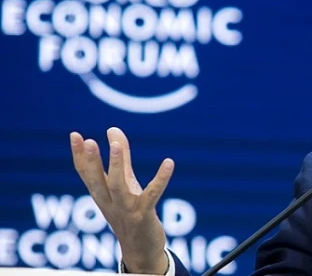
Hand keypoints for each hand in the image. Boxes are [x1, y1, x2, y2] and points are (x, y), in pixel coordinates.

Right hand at [70, 127, 174, 273]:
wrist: (140, 249)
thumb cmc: (130, 212)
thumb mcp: (124, 183)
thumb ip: (121, 157)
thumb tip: (112, 129)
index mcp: (101, 194)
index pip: (85, 174)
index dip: (79, 155)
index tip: (75, 135)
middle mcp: (109, 202)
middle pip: (96, 180)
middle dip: (91, 161)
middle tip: (88, 140)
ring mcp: (126, 210)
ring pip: (118, 187)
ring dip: (116, 166)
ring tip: (116, 145)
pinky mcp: (144, 216)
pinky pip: (152, 195)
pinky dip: (160, 179)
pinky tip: (169, 163)